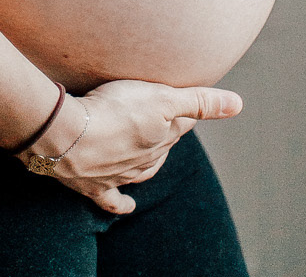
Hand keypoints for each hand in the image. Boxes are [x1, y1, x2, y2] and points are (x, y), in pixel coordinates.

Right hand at [21, 78, 241, 213]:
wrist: (68, 137)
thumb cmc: (114, 111)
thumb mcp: (161, 97)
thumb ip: (198, 101)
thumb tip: (238, 104)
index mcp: (162, 138)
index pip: (181, 123)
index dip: (184, 112)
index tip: (186, 105)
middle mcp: (145, 160)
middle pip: (162, 147)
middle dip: (168, 135)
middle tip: (167, 122)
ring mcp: (120, 175)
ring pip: (142, 171)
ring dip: (150, 163)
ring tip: (155, 154)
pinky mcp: (95, 186)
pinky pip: (113, 201)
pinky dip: (122, 205)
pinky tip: (129, 207)